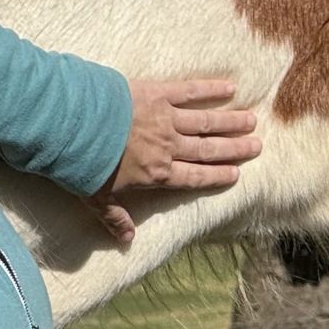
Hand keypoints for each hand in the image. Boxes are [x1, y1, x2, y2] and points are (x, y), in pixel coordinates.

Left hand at [90, 78, 260, 242]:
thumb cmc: (81, 164)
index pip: (195, 177)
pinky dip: (210, 89)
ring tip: (252, 120)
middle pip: (208, 150)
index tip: (237, 173)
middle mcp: (168, 148)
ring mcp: (165, 119)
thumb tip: (127, 240)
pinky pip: (190, 91)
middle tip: (256, 145)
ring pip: (206, 122)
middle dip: (234, 149)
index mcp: (156, 174)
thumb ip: (115, 218)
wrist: (72, 125)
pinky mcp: (158, 93)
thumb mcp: (95, 198)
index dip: (218, 176)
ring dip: (230, 121)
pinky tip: (229, 87)